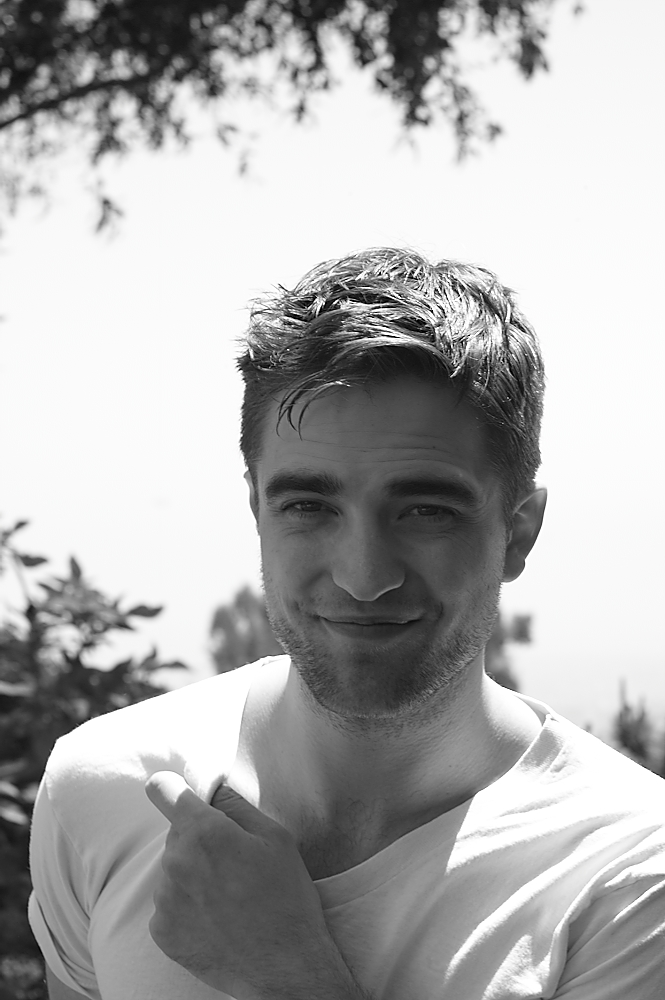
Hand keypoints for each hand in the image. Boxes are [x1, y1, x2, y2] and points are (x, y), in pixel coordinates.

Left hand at [145, 771, 363, 999]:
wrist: (284, 968)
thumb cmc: (286, 896)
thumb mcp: (274, 837)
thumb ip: (234, 804)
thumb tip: (209, 786)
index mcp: (203, 831)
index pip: (162, 789)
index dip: (174, 788)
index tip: (188, 800)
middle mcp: (175, 861)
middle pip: (175, 833)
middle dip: (198, 839)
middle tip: (233, 862)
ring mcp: (165, 899)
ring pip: (172, 868)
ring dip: (192, 874)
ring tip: (228, 896)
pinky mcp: (162, 931)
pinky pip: (169, 903)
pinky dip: (187, 906)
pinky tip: (217, 918)